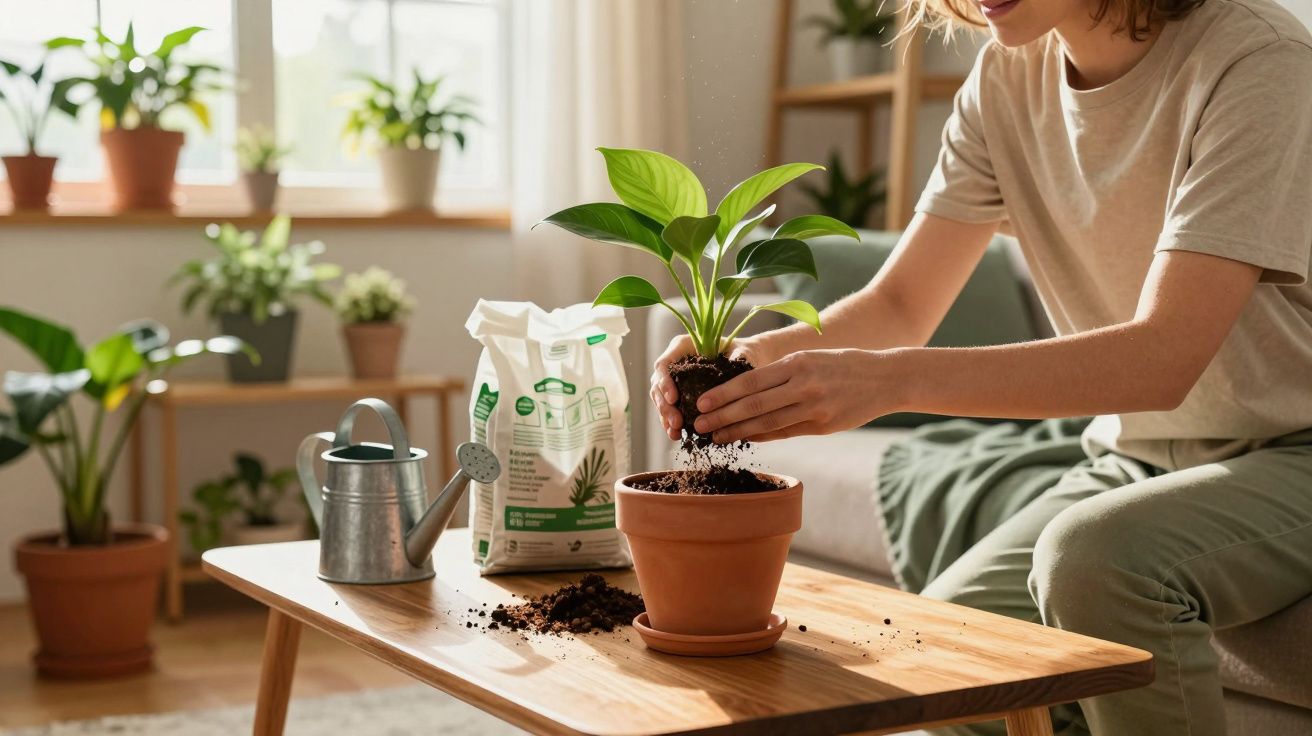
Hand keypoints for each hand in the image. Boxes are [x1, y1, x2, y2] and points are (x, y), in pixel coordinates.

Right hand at [650, 335, 769, 439]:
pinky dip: (671, 422)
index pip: (664, 364)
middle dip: (665, 406)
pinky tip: (676, 435)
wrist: (746, 360)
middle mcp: (674, 363)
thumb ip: (738, 355)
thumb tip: (736, 362)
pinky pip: (670, 409)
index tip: (674, 399)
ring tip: (674, 433)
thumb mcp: (741, 350)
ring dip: (665, 417)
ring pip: (661, 399)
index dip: (665, 382)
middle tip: (676, 423)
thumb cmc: (742, 351)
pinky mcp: (680, 395)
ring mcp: (675, 380)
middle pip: (658, 385)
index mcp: (682, 347)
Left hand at [692, 349, 905, 443]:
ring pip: (767, 423)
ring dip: (738, 432)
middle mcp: (803, 385)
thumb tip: (748, 390)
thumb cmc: (844, 365)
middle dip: (723, 417)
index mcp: (797, 364)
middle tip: (699, 425)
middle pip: (754, 405)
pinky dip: (763, 436)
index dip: (724, 394)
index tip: (703, 403)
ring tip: (716, 437)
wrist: (887, 378)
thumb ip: (784, 374)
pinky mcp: (823, 425)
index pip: (750, 381)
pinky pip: (786, 432)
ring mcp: (814, 408)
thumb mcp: (812, 358)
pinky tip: (746, 438)